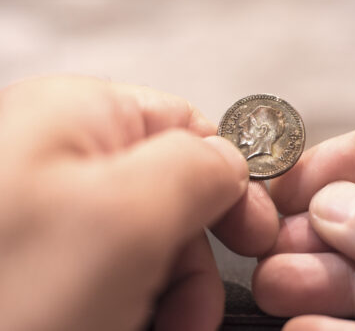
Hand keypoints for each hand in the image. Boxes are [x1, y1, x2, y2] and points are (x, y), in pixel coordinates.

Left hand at [0, 76, 278, 330]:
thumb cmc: (2, 301)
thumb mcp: (124, 217)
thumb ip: (196, 167)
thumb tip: (232, 163)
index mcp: (77, 120)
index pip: (188, 127)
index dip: (230, 178)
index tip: (254, 234)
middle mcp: (59, 161)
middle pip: (172, 194)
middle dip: (195, 258)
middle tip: (191, 313)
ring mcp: (49, 216)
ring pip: (148, 246)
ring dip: (170, 294)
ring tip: (160, 330)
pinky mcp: (43, 263)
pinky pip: (116, 276)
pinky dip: (137, 307)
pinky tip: (129, 326)